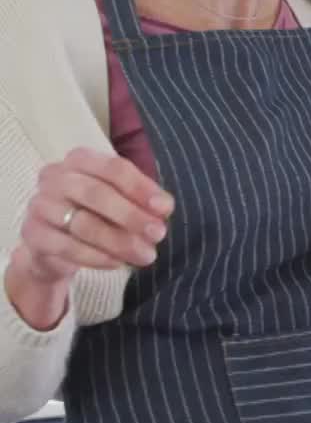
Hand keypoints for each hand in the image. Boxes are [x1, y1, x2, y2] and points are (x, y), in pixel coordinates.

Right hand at [5, 148, 173, 328]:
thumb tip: (164, 207)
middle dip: (132, 216)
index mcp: (80, 160)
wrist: (55, 244)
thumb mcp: (121, 200)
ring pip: (83, 223)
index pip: (113, 168)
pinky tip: (118, 263)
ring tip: (146, 255)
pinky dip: (98, 257)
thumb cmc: (95, 213)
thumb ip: (142, 199)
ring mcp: (40, 205)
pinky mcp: (33, 234)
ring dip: (120, 242)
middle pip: (96, 193)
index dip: (141, 188)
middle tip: (158, 234)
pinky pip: (68, 247)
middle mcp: (55, 177)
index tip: (165, 208)